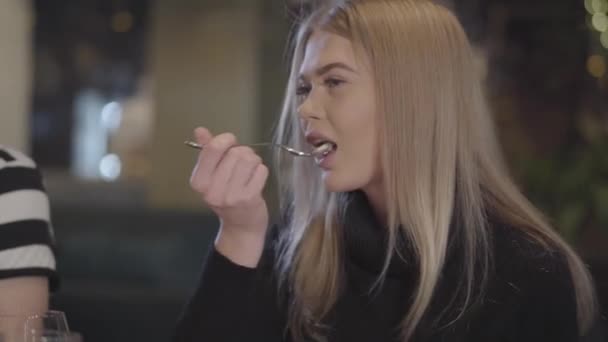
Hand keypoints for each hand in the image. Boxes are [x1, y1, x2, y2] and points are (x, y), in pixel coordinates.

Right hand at [189, 127, 268, 265]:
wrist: (240, 227)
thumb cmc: (227, 196)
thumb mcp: (212, 175)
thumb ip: (207, 151)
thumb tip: (200, 130)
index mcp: (199, 181)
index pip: (213, 148)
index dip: (226, 140)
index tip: (230, 143)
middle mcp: (212, 190)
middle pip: (235, 152)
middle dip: (243, 153)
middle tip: (242, 164)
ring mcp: (231, 196)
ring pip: (249, 159)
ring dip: (253, 161)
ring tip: (249, 172)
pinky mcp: (249, 198)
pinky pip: (261, 170)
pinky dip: (261, 172)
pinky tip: (255, 181)